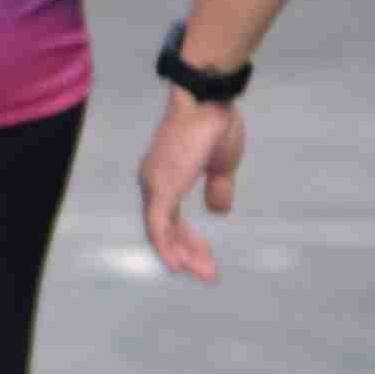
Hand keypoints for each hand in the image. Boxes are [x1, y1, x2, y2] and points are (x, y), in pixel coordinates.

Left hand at [138, 82, 245, 280]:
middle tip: (210, 274)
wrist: (210, 99)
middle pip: (165, 231)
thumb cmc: (215, 124)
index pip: (172, 222)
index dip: (189, 243)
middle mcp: (153, 183)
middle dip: (188, 254)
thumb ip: (218, 188)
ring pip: (162, 233)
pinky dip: (167, 247)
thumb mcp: (221, 166)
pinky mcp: (160, 187)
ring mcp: (153, 185)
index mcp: (166, 179)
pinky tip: (178, 266)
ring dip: (183, 256)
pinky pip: (159, 226)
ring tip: (205, 273)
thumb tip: (219, 211)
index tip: (207, 260)